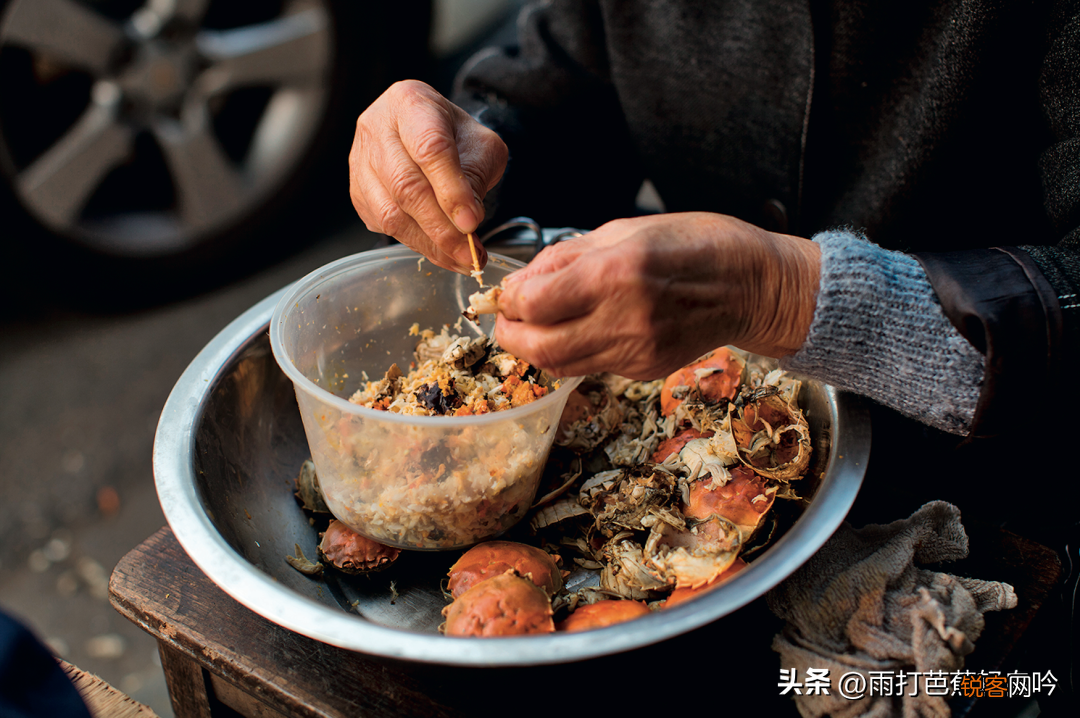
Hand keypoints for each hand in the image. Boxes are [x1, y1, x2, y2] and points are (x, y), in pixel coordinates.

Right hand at [349, 81, 508, 272]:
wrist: (432, 135)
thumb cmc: (457, 137)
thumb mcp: (481, 146)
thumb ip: (476, 176)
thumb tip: (466, 222)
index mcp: (410, 102)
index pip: (430, 148)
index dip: (452, 190)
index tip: (472, 222)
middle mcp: (377, 127)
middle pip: (406, 185)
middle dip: (442, 227)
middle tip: (470, 252)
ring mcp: (361, 160)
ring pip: (390, 211)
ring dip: (429, 242)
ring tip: (460, 258)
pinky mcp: (358, 191)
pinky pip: (383, 224)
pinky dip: (416, 244)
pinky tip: (441, 252)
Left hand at [494, 212, 820, 377]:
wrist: (751, 286)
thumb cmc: (693, 243)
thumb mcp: (625, 230)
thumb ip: (566, 257)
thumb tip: (522, 280)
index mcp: (615, 273)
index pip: (534, 302)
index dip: (510, 299)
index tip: (509, 290)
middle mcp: (623, 319)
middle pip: (538, 347)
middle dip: (510, 334)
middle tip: (508, 318)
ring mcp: (635, 351)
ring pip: (559, 366)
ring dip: (536, 348)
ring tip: (536, 325)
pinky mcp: (644, 369)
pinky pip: (590, 367)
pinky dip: (571, 352)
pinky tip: (577, 329)